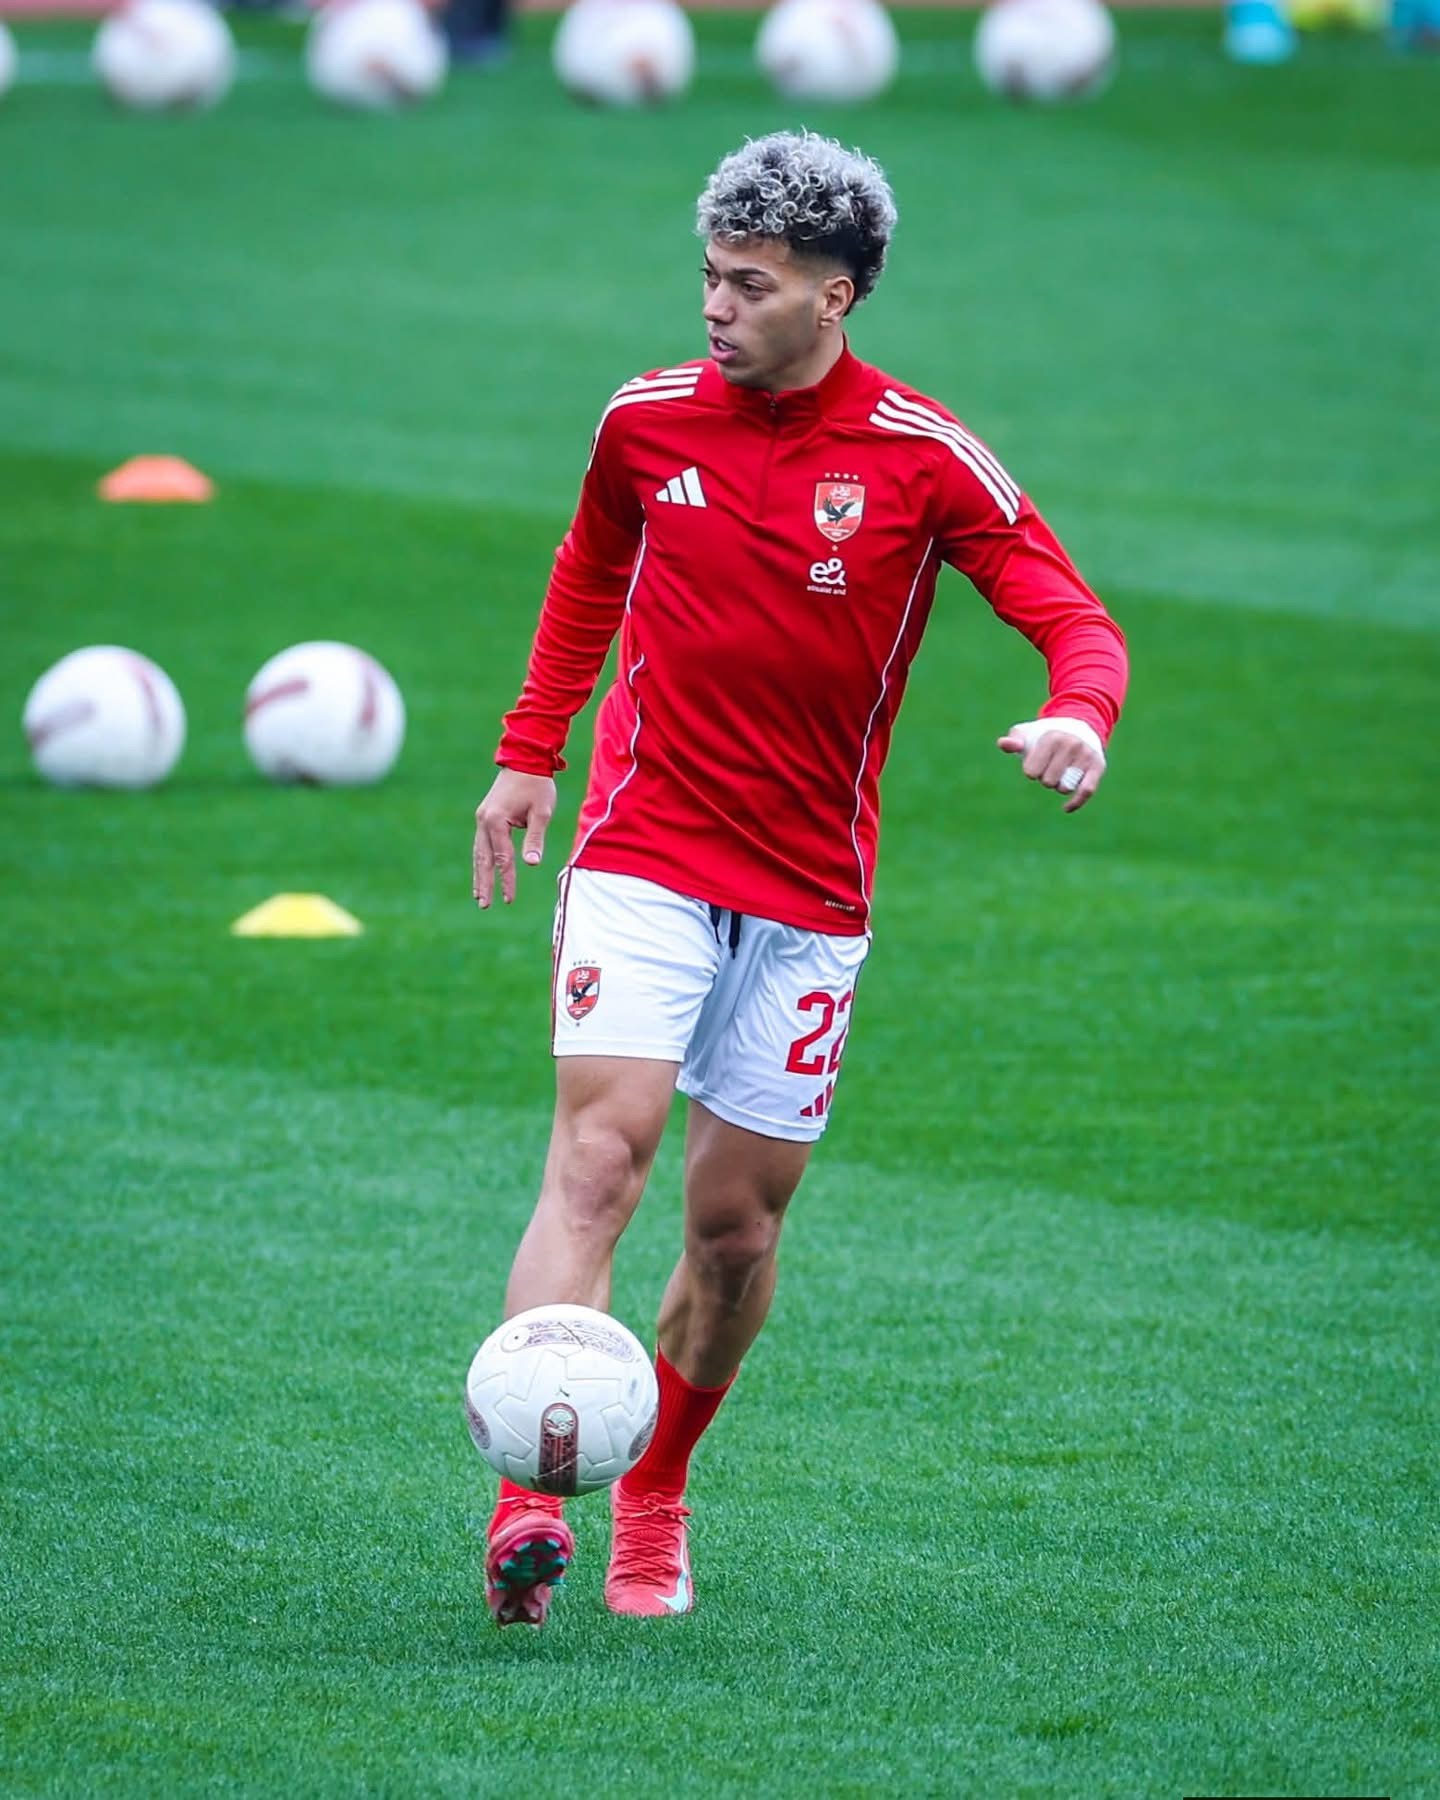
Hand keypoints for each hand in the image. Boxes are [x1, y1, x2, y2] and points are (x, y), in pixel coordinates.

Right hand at [473, 769, 555, 907]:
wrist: (525, 760)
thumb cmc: (537, 786)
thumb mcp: (541, 813)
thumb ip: (535, 838)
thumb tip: (531, 864)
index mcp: (497, 821)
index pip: (504, 858)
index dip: (507, 880)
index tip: (510, 899)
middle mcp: (484, 821)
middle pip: (484, 859)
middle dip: (485, 883)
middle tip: (484, 905)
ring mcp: (482, 818)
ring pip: (479, 853)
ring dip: (479, 874)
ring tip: (479, 896)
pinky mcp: (485, 816)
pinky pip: (481, 844)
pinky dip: (481, 860)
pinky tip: (482, 873)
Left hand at [997, 716, 1106, 813]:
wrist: (1080, 726)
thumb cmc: (1046, 735)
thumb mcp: (1027, 733)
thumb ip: (1013, 740)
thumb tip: (1004, 744)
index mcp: (1051, 737)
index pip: (1031, 772)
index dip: (1031, 771)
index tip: (1035, 763)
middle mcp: (1071, 744)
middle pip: (1048, 782)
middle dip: (1045, 779)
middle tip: (1050, 766)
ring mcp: (1086, 755)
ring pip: (1064, 788)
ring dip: (1059, 786)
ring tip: (1061, 773)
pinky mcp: (1098, 766)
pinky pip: (1086, 791)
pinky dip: (1075, 803)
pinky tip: (1066, 808)